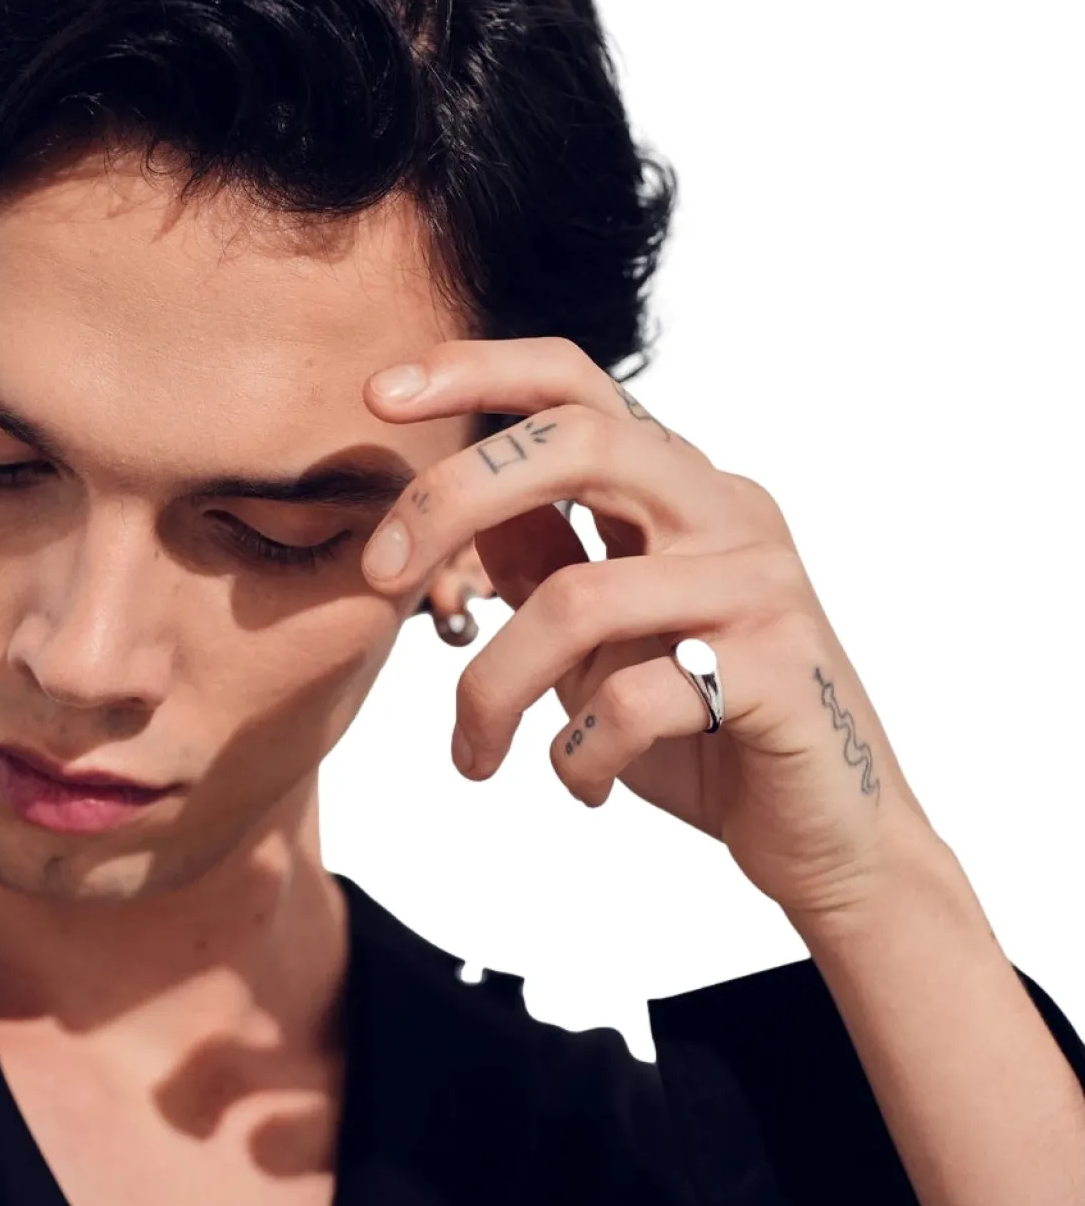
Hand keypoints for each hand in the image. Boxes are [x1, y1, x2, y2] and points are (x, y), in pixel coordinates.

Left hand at [360, 337, 938, 927]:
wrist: (828, 835)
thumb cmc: (706, 734)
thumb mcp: (604, 641)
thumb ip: (547, 566)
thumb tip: (453, 512)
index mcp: (682, 492)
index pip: (578, 387)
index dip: (476, 371)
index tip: (379, 394)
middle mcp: (727, 513)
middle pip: (577, 444)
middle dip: (451, 497)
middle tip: (378, 574)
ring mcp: (757, 588)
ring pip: (578, 597)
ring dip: (491, 688)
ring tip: (475, 756)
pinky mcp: (775, 673)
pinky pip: (633, 701)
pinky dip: (576, 756)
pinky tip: (579, 786)